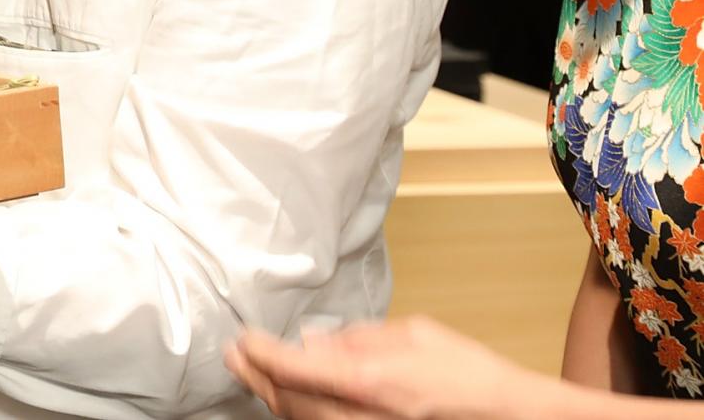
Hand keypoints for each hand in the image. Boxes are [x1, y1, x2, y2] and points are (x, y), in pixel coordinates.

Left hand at [228, 318, 566, 419]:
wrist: (512, 417)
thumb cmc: (470, 374)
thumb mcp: (413, 335)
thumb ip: (357, 338)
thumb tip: (312, 342)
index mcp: (369, 381)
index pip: (293, 367)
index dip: (259, 352)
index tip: (242, 338)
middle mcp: (363, 416)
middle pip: (288, 401)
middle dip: (254, 376)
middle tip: (234, 355)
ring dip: (273, 397)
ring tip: (254, 374)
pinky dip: (300, 414)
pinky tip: (290, 399)